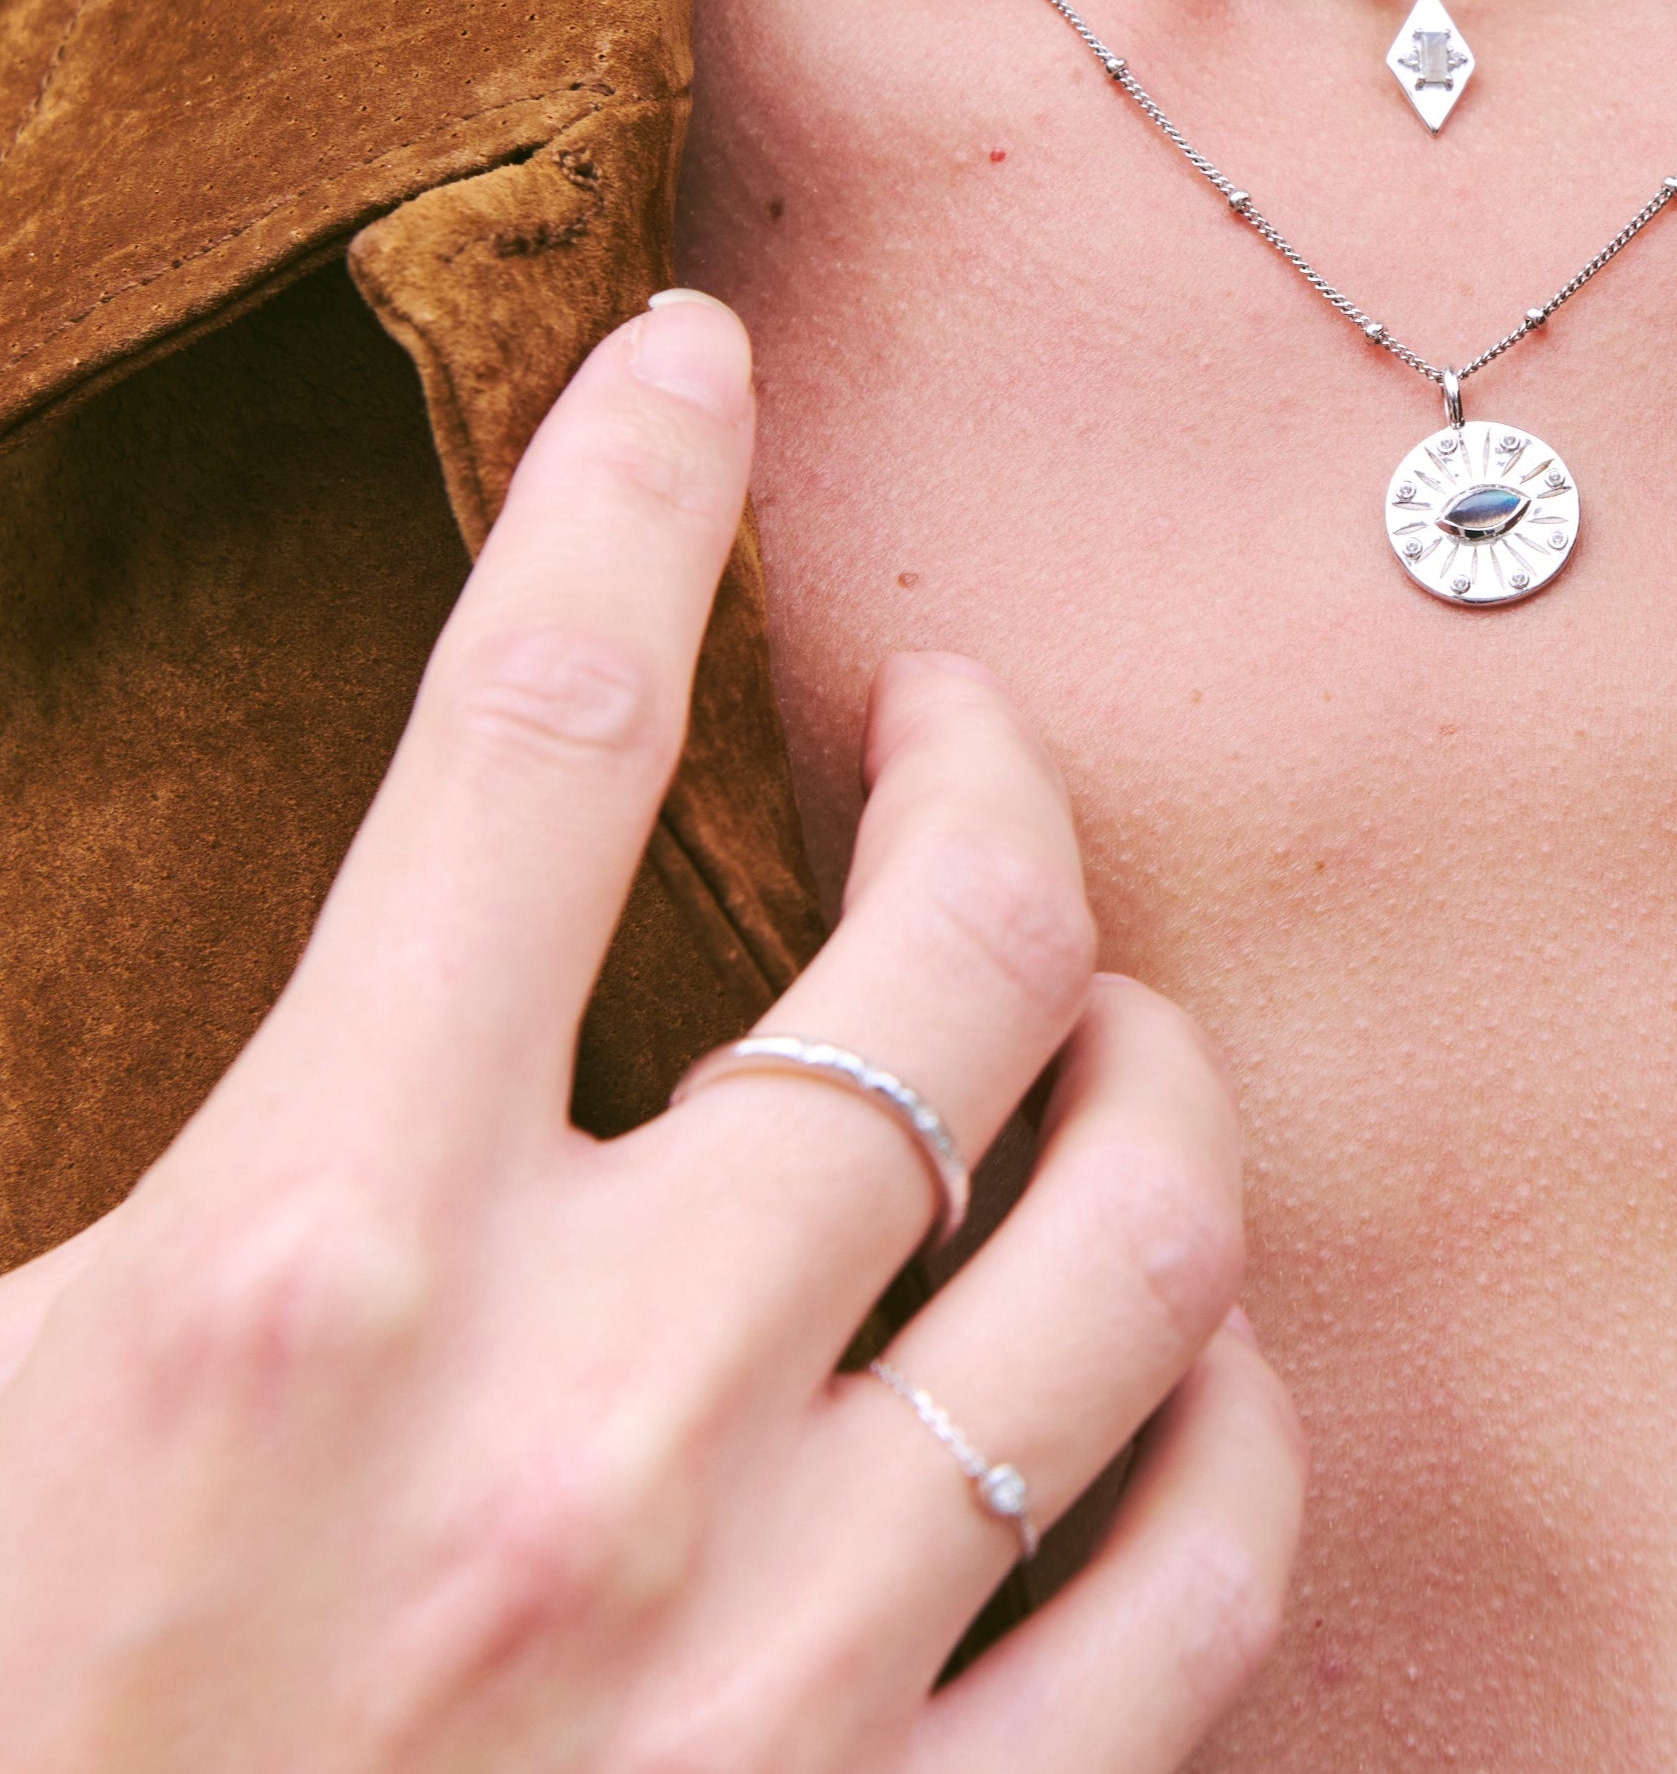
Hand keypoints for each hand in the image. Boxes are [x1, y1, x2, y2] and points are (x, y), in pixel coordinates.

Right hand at [0, 292, 1301, 1771]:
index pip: (524, 728)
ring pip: (1139, 1230)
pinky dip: (1223, 1406)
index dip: (635, 489)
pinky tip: (1171, 1338)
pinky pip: (1200, 1563)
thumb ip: (117, 1149)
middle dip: (988, 780)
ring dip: (1161, 1065)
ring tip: (1105, 1011)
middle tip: (963, 734)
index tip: (704, 369)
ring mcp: (784, 1660)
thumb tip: (308, 953)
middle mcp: (585, 1430)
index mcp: (293, 1276)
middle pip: (940, 956)